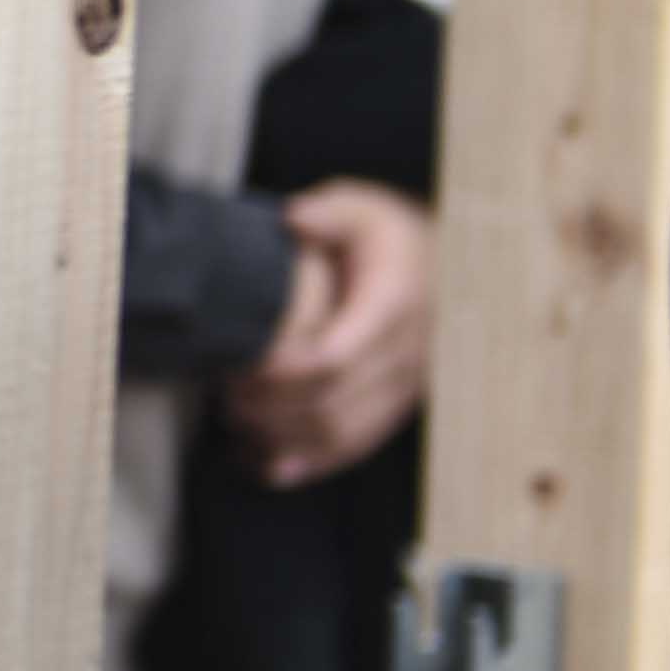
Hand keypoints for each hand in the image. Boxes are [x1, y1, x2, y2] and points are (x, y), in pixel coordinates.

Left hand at [226, 175, 436, 483]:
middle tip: (224, 394)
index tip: (237, 366)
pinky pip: (354, 448)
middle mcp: (406, 356)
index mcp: (394, 308)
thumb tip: (296, 219)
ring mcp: (405, 389)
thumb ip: (330, 212)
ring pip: (342, 436)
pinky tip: (262, 463)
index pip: (333, 358)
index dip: (279, 372)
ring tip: (235, 421)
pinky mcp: (396, 408)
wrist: (445, 268)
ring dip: (283, 438)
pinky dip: (307, 463)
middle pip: (332, 404)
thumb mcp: (363, 207)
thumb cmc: (389, 235)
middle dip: (271, 408)